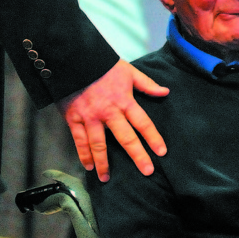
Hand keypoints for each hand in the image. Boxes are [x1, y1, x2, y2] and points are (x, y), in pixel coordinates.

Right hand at [58, 59, 169, 181]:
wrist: (73, 58)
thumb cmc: (102, 64)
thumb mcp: (128, 71)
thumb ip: (146, 83)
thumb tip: (165, 91)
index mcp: (124, 100)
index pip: (143, 122)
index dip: (153, 138)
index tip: (161, 152)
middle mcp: (108, 112)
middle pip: (126, 138)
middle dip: (138, 156)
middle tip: (147, 171)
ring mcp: (90, 117)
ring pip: (99, 145)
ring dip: (104, 163)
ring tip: (106, 178)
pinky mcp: (73, 118)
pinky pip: (79, 140)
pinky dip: (83, 154)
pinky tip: (88, 166)